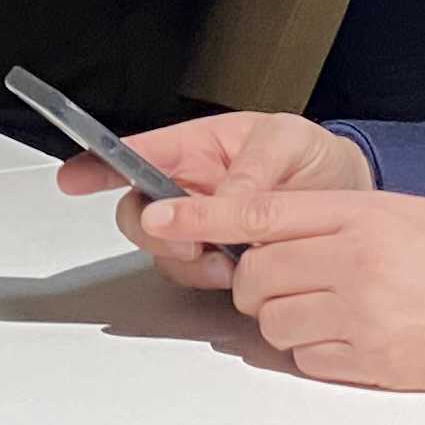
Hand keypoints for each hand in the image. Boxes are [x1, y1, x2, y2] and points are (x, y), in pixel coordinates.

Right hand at [56, 110, 370, 290]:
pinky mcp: (220, 262)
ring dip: (187, 260)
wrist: (353, 200)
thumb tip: (220, 202)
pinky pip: (192, 275)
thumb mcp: (289, 144)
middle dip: (152, 231)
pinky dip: (208, 279)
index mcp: (199, 148)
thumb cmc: (317, 159)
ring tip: (231, 258)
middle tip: (189, 240)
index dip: (97, 164)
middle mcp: (191, 189)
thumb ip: (251, 171)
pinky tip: (239, 273)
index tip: (71, 177)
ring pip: (162, 250)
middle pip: (138, 212)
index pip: (136, 152)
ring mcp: (202, 228)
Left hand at [157, 181, 424, 390]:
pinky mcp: (374, 365)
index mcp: (358, 215)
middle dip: (259, 283)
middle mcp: (353, 264)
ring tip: (338, 310)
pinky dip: (319, 353)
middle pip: (255, 277)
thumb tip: (266, 231)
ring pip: (275, 324)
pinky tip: (359, 338)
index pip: (256, 212)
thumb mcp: (401, 211)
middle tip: (296, 282)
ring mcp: (362, 318)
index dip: (198, 217)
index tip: (156, 217)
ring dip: (289, 321)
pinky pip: (308, 361)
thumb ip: (332, 217)